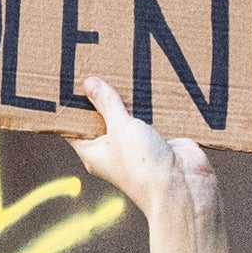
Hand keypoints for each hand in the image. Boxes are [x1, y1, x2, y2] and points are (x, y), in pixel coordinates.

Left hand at [71, 77, 215, 223]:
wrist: (183, 188)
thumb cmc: (143, 165)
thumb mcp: (119, 128)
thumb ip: (107, 104)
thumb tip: (89, 83)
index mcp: (94, 152)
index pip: (75, 126)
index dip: (72, 105)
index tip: (68, 79)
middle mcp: (114, 149)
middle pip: (104, 116)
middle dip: (104, 94)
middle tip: (99, 64)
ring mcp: (138, 144)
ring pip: (131, 114)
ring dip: (131, 96)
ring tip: (126, 66)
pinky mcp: (161, 139)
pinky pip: (154, 116)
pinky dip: (154, 102)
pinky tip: (153, 80)